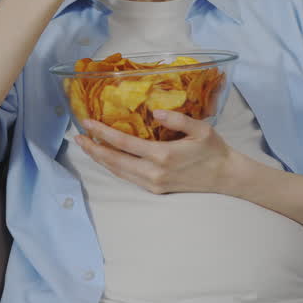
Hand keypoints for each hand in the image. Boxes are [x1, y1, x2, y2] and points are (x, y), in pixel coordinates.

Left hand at [75, 109, 248, 194]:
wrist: (225, 177)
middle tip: (77, 137)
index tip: (87, 123)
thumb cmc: (214, 150)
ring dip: (101, 159)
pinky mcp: (155, 190)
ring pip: (118, 171)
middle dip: (93, 149)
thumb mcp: (201, 129)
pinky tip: (108, 158)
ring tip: (87, 147)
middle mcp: (153, 172)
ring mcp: (153, 183)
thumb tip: (154, 113)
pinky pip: (128, 177)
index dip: (102, 133)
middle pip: (114, 161)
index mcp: (163, 155)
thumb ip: (177, 119)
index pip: (124, 143)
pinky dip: (114, 167)